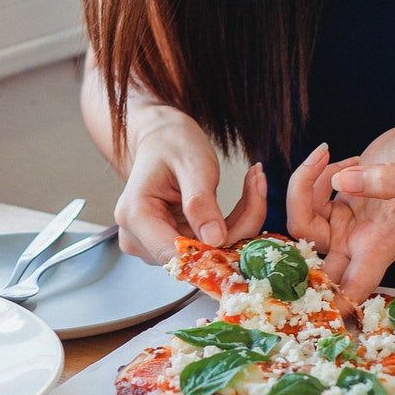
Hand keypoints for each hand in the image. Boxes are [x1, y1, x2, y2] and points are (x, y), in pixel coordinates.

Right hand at [114, 113, 266, 262]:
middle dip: (236, 229)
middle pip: (196, 255)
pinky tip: (247, 196)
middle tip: (259, 186)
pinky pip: (210, 246)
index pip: (175, 253)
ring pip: (208, 253)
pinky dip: (233, 225)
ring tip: (255, 184)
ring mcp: (153, 245)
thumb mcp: (192, 164)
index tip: (249, 219)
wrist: (161, 139)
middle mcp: (138, 238)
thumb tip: (215, 240)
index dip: (214, 249)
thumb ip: (201, 202)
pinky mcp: (172, 245)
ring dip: (239, 226)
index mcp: (136, 216)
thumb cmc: (171, 143)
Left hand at [286, 121, 394, 302]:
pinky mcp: (335, 204)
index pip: (353, 288)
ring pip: (301, 226)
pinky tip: (337, 158)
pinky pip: (305, 200)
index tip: (307, 296)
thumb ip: (391, 178)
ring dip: (302, 188)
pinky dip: (311, 176)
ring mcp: (344, 224)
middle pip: (312, 263)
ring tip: (327, 156)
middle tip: (298, 196)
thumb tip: (344, 183)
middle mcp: (359, 241)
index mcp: (381, 245)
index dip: (331, 301)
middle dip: (293, 241)